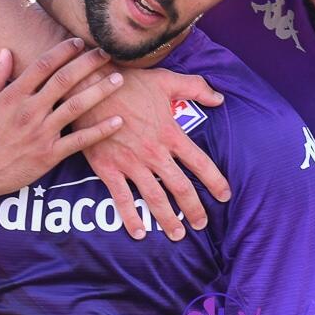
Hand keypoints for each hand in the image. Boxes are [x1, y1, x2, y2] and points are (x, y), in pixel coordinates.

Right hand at [0, 39, 123, 201]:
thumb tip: (5, 51)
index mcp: (13, 96)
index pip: (43, 65)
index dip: (63, 50)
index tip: (79, 41)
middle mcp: (30, 110)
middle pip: (64, 80)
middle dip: (88, 63)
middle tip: (107, 52)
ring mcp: (41, 133)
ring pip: (76, 106)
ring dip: (100, 91)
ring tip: (118, 79)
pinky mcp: (49, 154)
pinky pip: (79, 141)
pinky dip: (100, 131)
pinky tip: (118, 121)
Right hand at [74, 67, 229, 240]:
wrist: (89, 86)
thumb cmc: (128, 82)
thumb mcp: (165, 80)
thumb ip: (195, 88)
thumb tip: (219, 99)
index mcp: (170, 133)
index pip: (200, 163)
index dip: (215, 181)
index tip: (225, 196)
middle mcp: (154, 153)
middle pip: (180, 187)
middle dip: (193, 209)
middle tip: (201, 224)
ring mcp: (130, 163)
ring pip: (154, 198)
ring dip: (167, 219)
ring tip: (177, 234)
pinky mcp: (107, 168)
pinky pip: (121, 198)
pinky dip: (130, 217)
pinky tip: (139, 233)